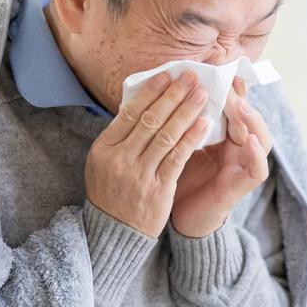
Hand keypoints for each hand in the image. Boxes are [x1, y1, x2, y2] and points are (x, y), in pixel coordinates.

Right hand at [84, 70, 208, 237]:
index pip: (130, 112)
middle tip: (191, 77)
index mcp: (104, 147)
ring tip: (202, 95)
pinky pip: (177, 158)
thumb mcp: (102, 161)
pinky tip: (203, 123)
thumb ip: (120, 135)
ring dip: (186, 112)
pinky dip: (191, 138)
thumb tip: (140, 102)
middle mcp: (120, 158)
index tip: (167, 75)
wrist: (114, 231)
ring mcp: (139, 174)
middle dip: (173, 95)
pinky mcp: (158, 188)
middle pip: (150, 120)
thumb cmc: (111, 190)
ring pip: (166, 135)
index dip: (151, 92)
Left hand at [171, 77, 272, 237]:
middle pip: (248, 117)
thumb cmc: (177, 177)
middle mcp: (238, 147)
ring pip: (260, 138)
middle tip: (227, 80)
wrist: (178, 217)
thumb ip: (181, 119)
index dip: (230, 87)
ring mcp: (243, 166)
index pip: (232, 105)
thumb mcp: (178, 143)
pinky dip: (256, 154)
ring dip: (252, 120)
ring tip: (240, 106)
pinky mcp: (241, 186)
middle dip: (239, 98)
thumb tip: (166, 85)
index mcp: (223, 135)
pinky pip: (257, 169)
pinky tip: (248, 140)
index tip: (219, 67)